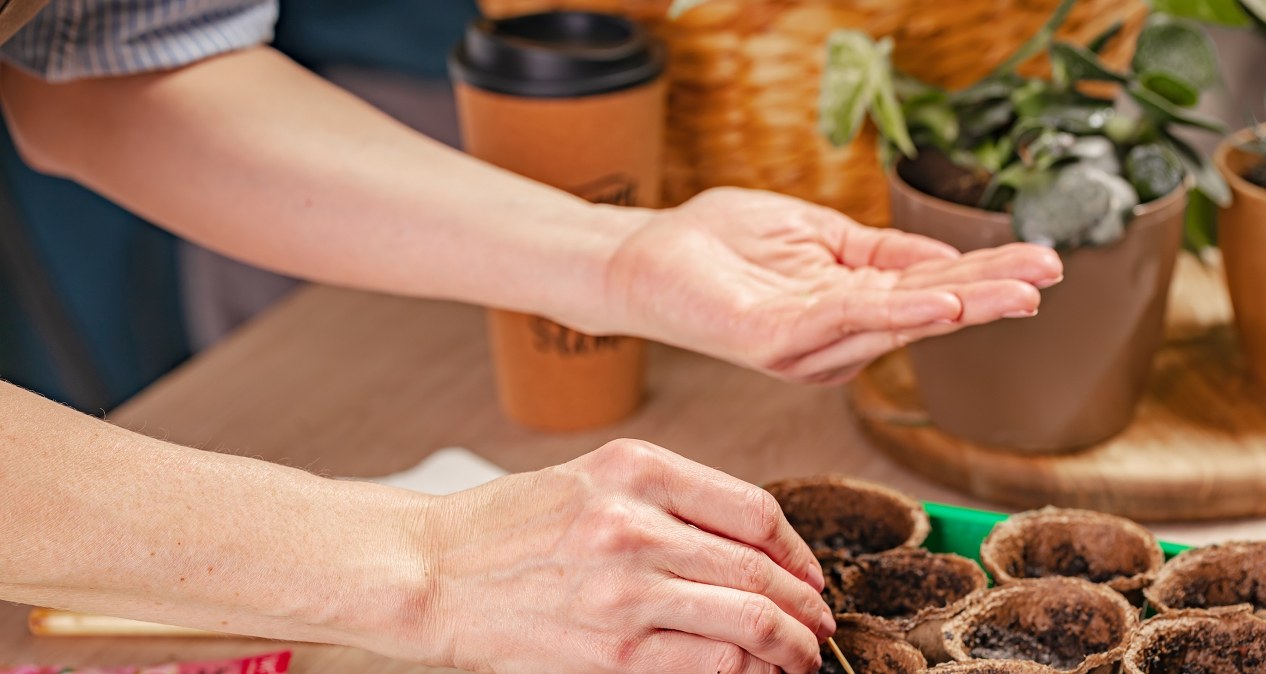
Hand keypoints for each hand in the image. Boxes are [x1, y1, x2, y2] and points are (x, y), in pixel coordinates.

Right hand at [419, 440, 833, 673]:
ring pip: (750, 617)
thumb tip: (749, 547)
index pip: (754, 509)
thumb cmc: (507, 527)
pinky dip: (750, 671)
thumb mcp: (589, 479)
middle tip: (819, 624)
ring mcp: (626, 589)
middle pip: (760, 567)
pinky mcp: (613, 652)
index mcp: (636, 469)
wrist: (431, 571)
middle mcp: (636, 522)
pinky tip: (757, 673)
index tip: (808, 573)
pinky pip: (713, 662)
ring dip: (792, 644)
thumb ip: (668, 499)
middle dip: (805, 604)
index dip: (797, 549)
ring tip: (801, 656)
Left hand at [605, 187, 1063, 383]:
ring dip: (961, 304)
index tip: (1044, 264)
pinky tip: (940, 303)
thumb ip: (875, 251)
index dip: (984, 278)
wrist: (645, 257)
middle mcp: (835, 338)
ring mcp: (806, 344)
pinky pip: (843, 321)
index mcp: (847, 309)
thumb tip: (943, 260)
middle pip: (924, 312)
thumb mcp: (813, 234)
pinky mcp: (774, 340)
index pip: (927, 290)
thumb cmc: (720, 244)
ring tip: (1019, 290)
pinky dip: (895, 312)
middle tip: (1050, 279)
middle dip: (990, 294)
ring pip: (896, 321)